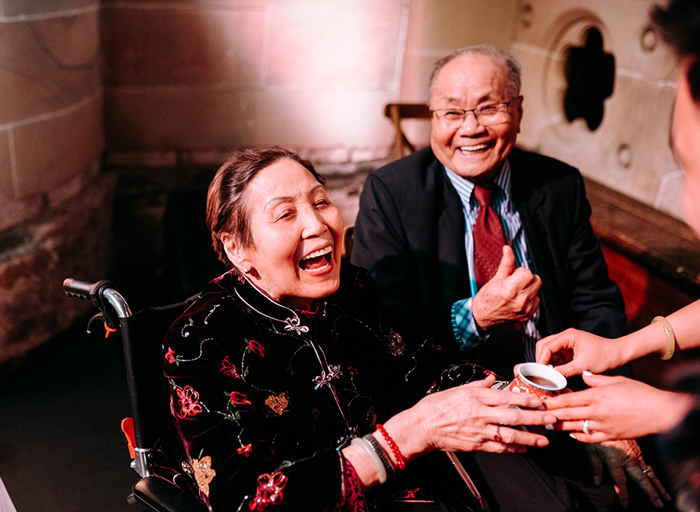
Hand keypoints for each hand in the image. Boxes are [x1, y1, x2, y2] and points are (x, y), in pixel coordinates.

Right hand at [401, 374, 557, 456]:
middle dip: (535, 418)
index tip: (540, 399)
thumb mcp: (456, 389)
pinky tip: (524, 449)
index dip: (526, 399)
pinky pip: (499, 447)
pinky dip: (513, 448)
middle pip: (513, 416)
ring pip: (510, 435)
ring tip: (544, 440)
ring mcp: (479, 431)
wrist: (421, 427)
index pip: (506, 397)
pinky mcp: (476, 444)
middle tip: (551, 418)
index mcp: (475, 396)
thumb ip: (477, 385)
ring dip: (530, 438)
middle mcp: (479, 414)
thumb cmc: (435, 407)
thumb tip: (491, 379)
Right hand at [472, 246, 541, 329]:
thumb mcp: (496, 278)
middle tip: (514, 283)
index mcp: (511, 289)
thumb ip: (506, 263)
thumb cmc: (487, 298)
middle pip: (536, 280)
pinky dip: (529, 299)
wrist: (483, 315)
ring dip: (528, 289)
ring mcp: (525, 309)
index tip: (512, 276)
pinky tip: (518, 299)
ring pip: (537, 291)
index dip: (519, 272)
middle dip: (526, 279)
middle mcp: (520, 300)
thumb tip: (508, 250)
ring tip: (516, 292)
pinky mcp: (528, 315)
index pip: (528, 273)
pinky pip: (536, 301)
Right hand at [535, 328, 624, 376]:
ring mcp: (567, 343)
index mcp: (568, 336)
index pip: (546, 346)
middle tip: (541, 373)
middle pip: (544, 346)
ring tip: (548, 375)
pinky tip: (556, 374)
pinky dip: (554, 365)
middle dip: (541, 360)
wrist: (618, 354)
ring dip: (547, 363)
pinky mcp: (570, 350)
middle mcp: (565, 337)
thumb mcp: (583, 366)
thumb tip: (550, 378)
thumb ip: (564, 371)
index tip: (539, 372)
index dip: (541, 360)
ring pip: (549, 351)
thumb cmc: (604, 356)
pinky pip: (556, 356)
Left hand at [544, 373, 693, 440]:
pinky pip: (590, 438)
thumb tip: (584, 375)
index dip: (551, 402)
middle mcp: (596, 412)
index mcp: (596, 396)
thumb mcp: (616, 380)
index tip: (539, 402)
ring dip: (560, 427)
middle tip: (536, 416)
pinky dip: (579, 436)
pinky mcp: (611, 436)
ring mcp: (603, 426)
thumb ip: (596, 379)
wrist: (662, 412)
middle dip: (550, 415)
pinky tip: (571, 434)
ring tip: (547, 426)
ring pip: (575, 427)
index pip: (568, 399)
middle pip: (567, 414)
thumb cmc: (640, 393)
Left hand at [586, 440, 670, 507]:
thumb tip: (597, 483)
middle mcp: (628, 458)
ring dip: (658, 486)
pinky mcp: (639, 451)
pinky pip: (648, 465)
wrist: (606, 416)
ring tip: (666, 497)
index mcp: (615, 459)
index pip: (620, 481)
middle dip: (651, 492)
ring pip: (649, 473)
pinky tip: (657, 482)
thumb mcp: (591, 449)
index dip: (622, 493)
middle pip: (641, 479)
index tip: (625, 504)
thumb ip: (596, 467)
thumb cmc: (594, 432)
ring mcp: (636, 454)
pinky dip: (654, 475)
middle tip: (658, 504)